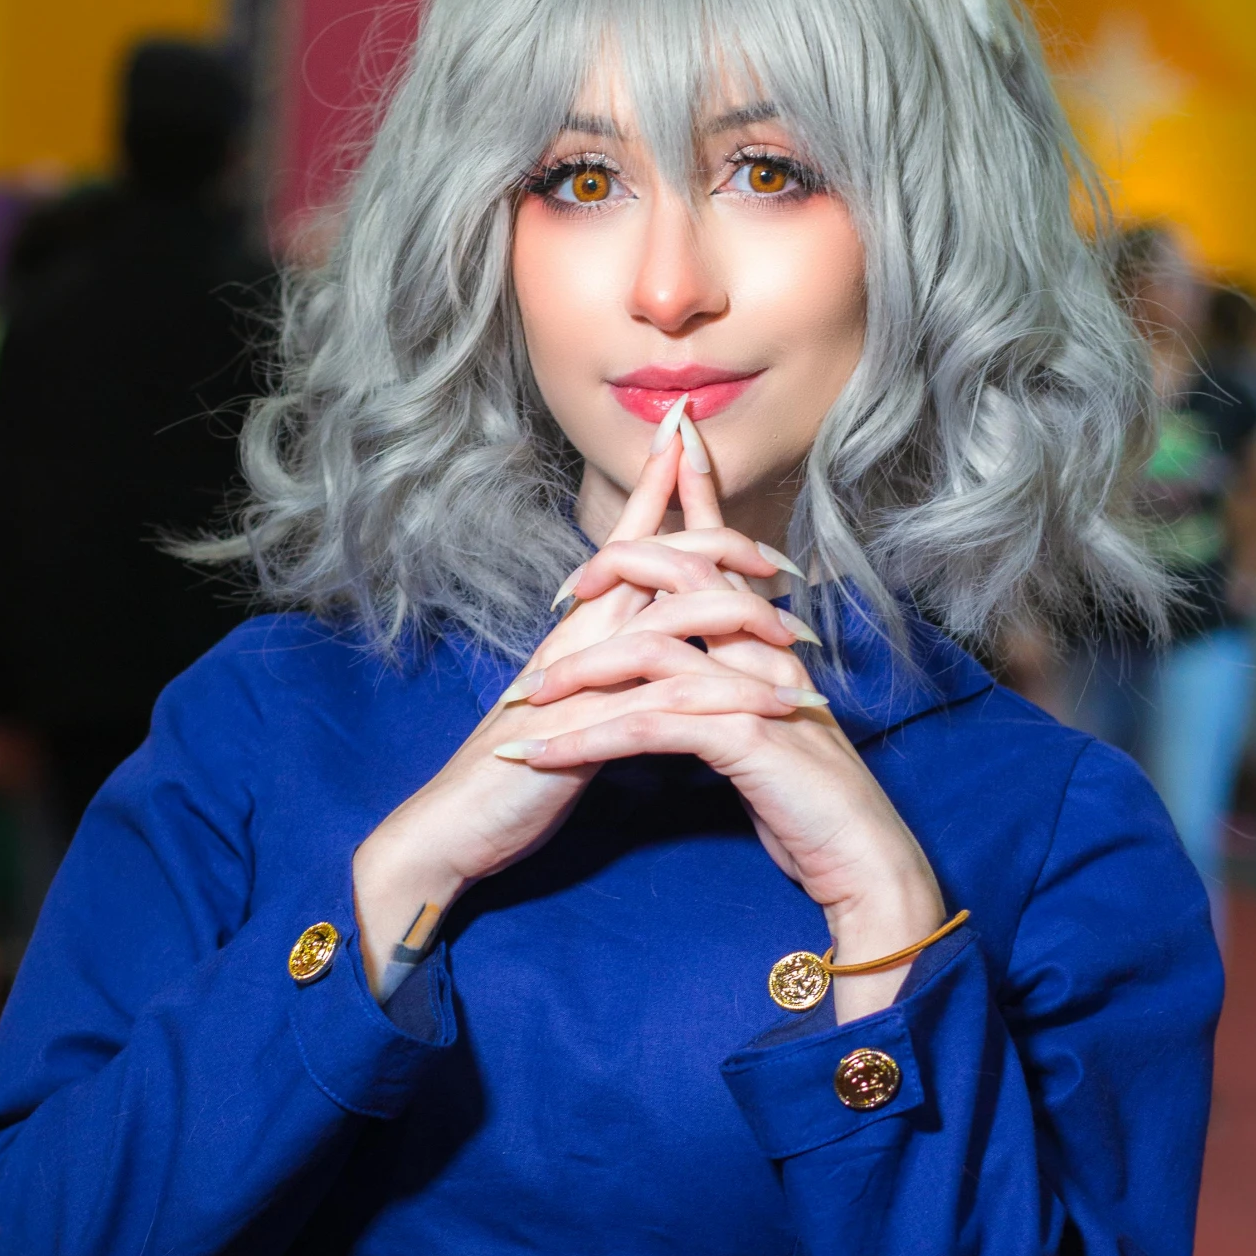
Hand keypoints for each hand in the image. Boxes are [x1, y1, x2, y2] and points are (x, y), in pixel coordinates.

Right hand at [349, 426, 804, 991]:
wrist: (455, 823)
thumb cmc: (513, 770)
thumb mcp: (571, 706)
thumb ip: (608, 670)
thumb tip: (650, 654)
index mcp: (580, 628)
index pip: (627, 542)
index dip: (655, 484)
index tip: (686, 433)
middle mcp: (582, 637)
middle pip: (660, 559)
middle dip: (725, 543)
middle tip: (785, 560)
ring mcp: (584, 678)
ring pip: (674, 618)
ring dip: (745, 619)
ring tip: (799, 635)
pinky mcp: (590, 727)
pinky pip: (673, 698)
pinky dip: (732, 700)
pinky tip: (776, 709)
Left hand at [498, 436, 944, 1017]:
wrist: (866, 859)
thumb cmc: (812, 805)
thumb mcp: (766, 735)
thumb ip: (731, 694)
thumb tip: (685, 677)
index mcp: (769, 647)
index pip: (723, 559)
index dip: (695, 500)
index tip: (665, 454)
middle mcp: (766, 654)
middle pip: (686, 575)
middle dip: (620, 565)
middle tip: (564, 591)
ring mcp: (757, 692)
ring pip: (653, 652)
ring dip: (579, 675)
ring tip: (525, 700)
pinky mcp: (746, 741)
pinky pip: (650, 726)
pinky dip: (588, 740)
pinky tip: (545, 756)